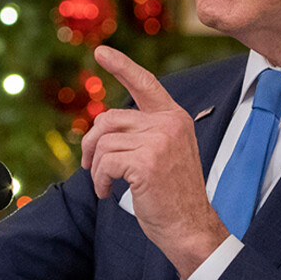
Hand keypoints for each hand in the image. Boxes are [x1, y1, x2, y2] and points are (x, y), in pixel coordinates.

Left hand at [82, 45, 229, 278]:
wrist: (191, 227)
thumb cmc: (172, 193)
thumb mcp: (163, 152)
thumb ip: (143, 131)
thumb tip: (103, 125)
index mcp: (174, 117)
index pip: (145, 83)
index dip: (121, 66)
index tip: (101, 51)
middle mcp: (169, 123)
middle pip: (109, 120)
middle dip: (91, 143)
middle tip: (89, 165)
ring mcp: (159, 141)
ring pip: (104, 143)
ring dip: (97, 168)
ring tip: (105, 184)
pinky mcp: (146, 162)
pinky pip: (105, 163)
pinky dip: (100, 180)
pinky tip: (107, 192)